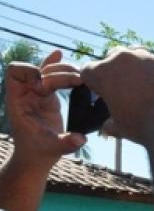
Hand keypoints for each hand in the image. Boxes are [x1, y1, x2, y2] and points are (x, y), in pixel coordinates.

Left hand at [5, 50, 85, 164]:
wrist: (36, 157)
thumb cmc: (39, 152)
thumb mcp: (53, 148)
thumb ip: (66, 142)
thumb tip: (81, 138)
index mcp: (18, 100)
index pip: (15, 72)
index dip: (30, 73)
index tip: (45, 86)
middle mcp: (26, 93)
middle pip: (37, 69)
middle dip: (56, 73)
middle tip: (77, 82)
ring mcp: (37, 94)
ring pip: (46, 72)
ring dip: (63, 71)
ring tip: (81, 77)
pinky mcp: (47, 98)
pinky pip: (50, 77)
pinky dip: (54, 66)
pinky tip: (59, 53)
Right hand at [80, 46, 153, 148]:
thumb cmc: (141, 126)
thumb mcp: (119, 128)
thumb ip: (109, 124)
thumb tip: (106, 128)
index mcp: (101, 73)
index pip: (88, 72)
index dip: (94, 84)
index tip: (101, 93)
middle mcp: (119, 58)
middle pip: (110, 57)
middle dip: (113, 70)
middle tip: (122, 88)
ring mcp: (141, 57)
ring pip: (131, 54)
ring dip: (132, 65)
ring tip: (139, 82)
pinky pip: (151, 60)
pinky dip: (150, 69)